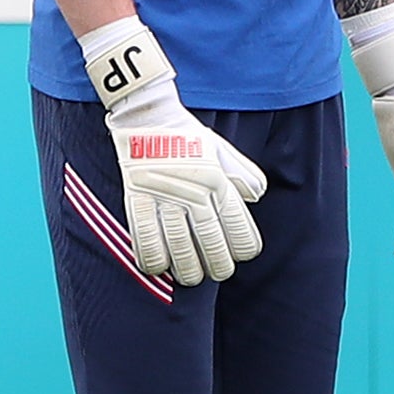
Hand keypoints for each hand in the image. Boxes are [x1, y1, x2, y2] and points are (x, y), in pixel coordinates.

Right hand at [84, 18, 265, 285]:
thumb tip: (257, 195)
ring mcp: (163, 195)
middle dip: (218, 265)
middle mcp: (195, 190)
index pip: (238, 225)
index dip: (243, 247)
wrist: (148, 116)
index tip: (241, 255)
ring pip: (179, 246)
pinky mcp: (136, 197)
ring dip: (187, 269)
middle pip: (211, 241)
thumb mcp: (223, 152)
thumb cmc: (189, 139)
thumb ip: (243, 174)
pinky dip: (152, 259)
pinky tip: (159, 267)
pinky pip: (143, 237)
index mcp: (219, 181)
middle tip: (217, 273)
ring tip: (191, 277)